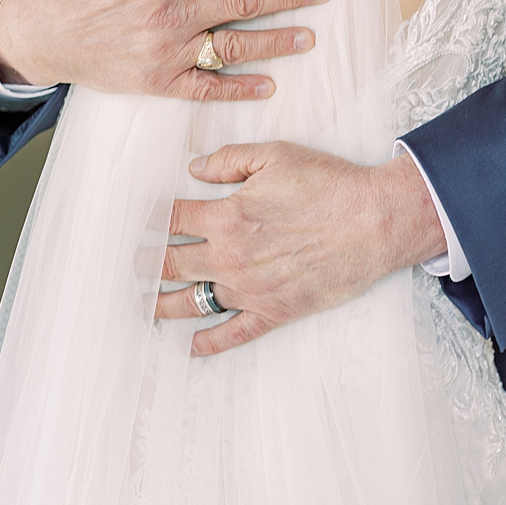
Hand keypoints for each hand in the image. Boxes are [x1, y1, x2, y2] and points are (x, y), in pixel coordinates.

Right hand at [0, 0, 331, 99]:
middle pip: (245, 1)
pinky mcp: (158, 82)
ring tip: (310, 36)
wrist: (41, 34)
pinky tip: (269, 85)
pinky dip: (239, 88)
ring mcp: (168, 51)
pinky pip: (207, 87)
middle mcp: (172, 12)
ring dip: (278, 40)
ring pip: (236, 45)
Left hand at [155, 142, 444, 355]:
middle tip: (129, 266)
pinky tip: (192, 347)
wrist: (376, 222)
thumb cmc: (329, 185)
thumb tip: (194, 169)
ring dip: (162, 305)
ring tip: (143, 305)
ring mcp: (250, 288)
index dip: (148, 220)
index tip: (134, 223)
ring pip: (192, 302)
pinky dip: (210, 343)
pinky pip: (234, 333)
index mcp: (226, 217)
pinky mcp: (275, 311)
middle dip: (144, 264)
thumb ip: (228, 161)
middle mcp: (230, 256)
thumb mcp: (274, 156)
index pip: (170, 220)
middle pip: (169, 264)